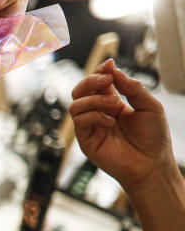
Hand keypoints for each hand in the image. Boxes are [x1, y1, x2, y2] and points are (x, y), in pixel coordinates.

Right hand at [70, 59, 176, 194]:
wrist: (151, 165)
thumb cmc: (154, 140)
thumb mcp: (150, 106)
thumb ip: (132, 88)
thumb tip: (114, 71)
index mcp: (114, 105)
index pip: (99, 83)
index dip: (101, 71)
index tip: (110, 65)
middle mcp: (99, 114)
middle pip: (80, 90)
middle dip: (91, 80)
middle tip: (106, 79)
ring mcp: (91, 127)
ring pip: (76, 104)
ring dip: (95, 99)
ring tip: (115, 105)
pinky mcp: (86, 140)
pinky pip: (79, 120)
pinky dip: (95, 116)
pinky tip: (111, 122)